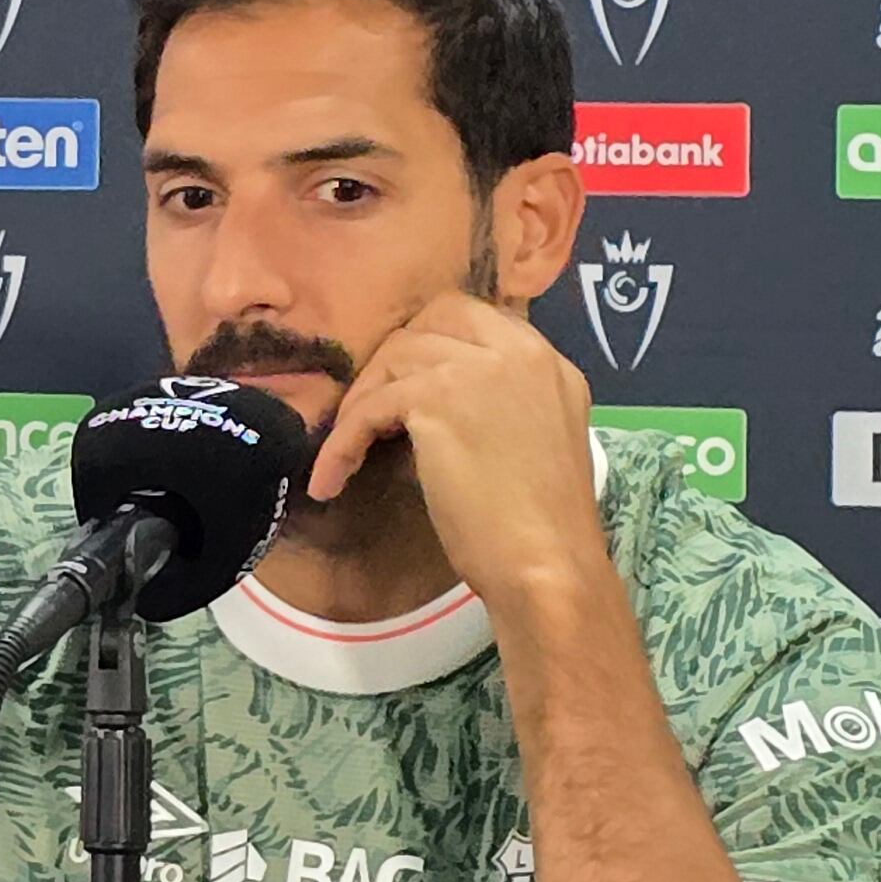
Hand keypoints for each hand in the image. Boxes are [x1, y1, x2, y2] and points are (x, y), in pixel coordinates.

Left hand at [304, 292, 610, 614]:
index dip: (437, 346)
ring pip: (395, 356)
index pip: (479, 322)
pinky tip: (332, 479)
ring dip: (361, 401)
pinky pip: (368, 407)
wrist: (548, 565)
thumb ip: (501, 405)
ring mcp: (477, 368)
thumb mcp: (534, 441)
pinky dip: (341, 443)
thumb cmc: (542, 528)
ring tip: (346, 451)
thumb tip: (434, 405)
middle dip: (399, 353)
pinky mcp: (436, 398)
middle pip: (437, 316)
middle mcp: (518, 351)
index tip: (410, 385)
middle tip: (375, 403)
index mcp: (548, 363)